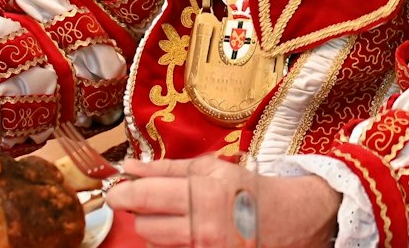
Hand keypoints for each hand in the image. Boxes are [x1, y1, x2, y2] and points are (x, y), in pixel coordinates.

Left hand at [106, 158, 339, 247]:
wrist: (293, 220)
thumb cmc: (250, 190)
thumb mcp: (213, 168)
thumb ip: (167, 168)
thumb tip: (129, 167)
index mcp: (205, 193)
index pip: (145, 197)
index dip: (122, 194)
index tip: (115, 190)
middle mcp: (204, 227)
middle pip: (144, 225)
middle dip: (143, 211)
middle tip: (157, 200)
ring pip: (155, 243)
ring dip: (158, 228)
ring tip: (180, 215)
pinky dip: (173, 243)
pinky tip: (188, 231)